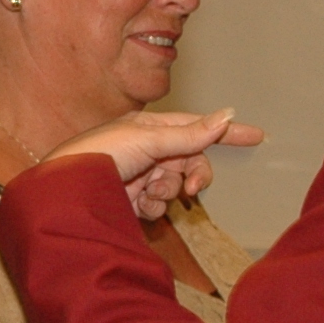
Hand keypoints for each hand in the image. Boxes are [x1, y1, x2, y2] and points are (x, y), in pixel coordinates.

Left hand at [48, 110, 266, 219]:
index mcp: (149, 127)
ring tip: (145, 192)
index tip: (257, 136)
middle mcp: (147, 150)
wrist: (67, 192)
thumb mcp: (149, 139)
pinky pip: (159, 205)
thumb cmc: (100, 154)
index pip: (197, 126)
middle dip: (193, 176)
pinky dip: (153, 207)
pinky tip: (135, 206)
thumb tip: (228, 115)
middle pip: (191, 161)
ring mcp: (140, 177)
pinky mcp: (132, 202)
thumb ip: (190, 133)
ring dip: (167, 192)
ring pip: (176, 187)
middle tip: (191, 190)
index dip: (226, 132)